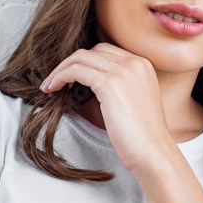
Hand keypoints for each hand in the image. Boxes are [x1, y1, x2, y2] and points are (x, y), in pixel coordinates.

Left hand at [39, 43, 175, 174]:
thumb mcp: (135, 101)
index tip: (71, 77)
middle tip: (56, 80)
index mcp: (143, 64)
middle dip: (70, 63)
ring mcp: (123, 71)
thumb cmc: (143, 135)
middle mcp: (134, 62)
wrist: (153, 151)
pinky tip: (53, 88)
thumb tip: (92, 84)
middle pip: (92, 51)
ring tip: (50, 85)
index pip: (105, 51)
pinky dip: (60, 77)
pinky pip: (76, 71)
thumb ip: (121, 86)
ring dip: (60, 70)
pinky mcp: (110, 84)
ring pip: (80, 58)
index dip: (84, 62)